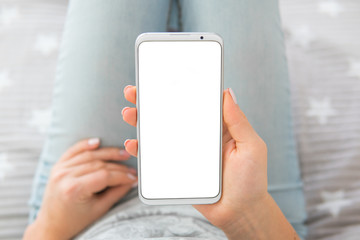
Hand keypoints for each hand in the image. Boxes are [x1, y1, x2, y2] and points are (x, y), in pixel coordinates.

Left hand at [24, 138, 137, 239]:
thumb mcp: (99, 209)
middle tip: (132, 169)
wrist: (52, 225)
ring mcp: (59, 169)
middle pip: (98, 164)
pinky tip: (97, 142)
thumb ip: (117, 192)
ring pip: (89, 155)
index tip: (133, 177)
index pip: (105, 176)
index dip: (122, 175)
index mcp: (74, 189)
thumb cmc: (76, 220)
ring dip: (108, 153)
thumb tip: (131, 180)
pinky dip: (85, 145)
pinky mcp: (57, 166)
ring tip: (123, 154)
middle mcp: (65, 176)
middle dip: (118, 167)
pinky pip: (73, 151)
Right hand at [122, 85, 298, 239]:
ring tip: (129, 113)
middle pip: (171, 114)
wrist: (240, 212)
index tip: (161, 76)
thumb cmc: (251, 180)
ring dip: (141, 122)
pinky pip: (156, 157)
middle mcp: (196, 136)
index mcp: (214, 126)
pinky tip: (133, 144)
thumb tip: (227, 92)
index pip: (193, 102)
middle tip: (134, 92)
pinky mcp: (176, 169)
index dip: (177, 88)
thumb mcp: (251, 147)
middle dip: (150, 101)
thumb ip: (238, 121)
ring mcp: (184, 152)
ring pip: (159, 133)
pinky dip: (143, 150)